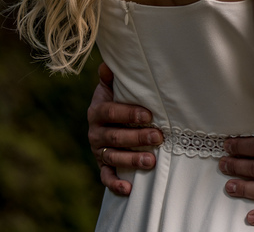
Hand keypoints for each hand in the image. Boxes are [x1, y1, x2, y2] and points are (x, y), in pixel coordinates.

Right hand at [88, 62, 162, 195]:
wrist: (109, 119)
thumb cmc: (119, 99)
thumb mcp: (114, 87)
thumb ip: (111, 77)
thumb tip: (108, 64)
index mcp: (97, 111)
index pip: (110, 112)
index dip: (128, 114)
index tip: (149, 115)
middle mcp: (95, 132)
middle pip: (114, 136)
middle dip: (137, 138)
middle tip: (158, 137)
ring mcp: (98, 151)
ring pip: (113, 157)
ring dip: (132, 160)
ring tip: (151, 161)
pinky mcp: (102, 166)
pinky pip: (105, 177)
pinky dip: (115, 184)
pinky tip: (129, 189)